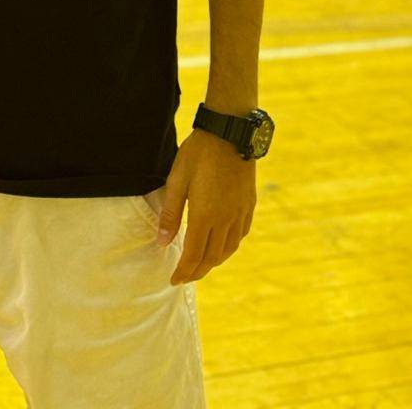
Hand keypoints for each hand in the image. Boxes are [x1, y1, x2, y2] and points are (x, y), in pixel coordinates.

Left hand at [156, 128, 256, 285]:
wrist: (230, 131)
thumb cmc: (199, 152)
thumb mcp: (177, 179)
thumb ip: (171, 213)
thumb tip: (163, 242)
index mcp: (205, 215)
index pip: (194, 255)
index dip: (184, 271)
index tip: (174, 279)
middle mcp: (226, 219)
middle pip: (212, 257)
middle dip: (198, 271)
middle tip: (185, 277)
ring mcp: (240, 212)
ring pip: (229, 249)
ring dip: (214, 262)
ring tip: (201, 265)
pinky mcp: (249, 204)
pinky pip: (241, 234)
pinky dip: (230, 246)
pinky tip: (223, 245)